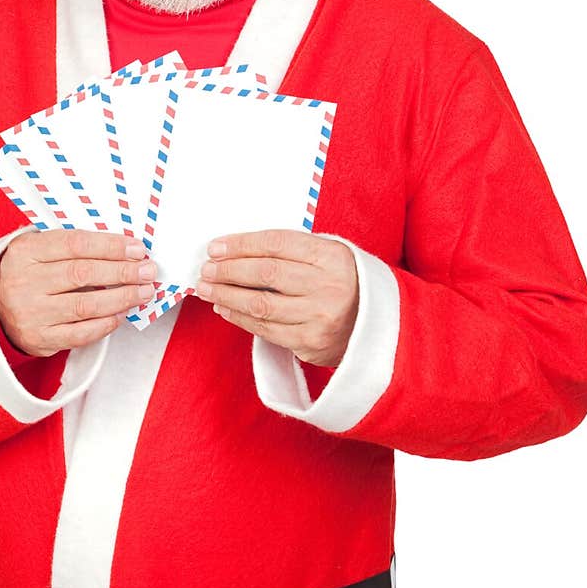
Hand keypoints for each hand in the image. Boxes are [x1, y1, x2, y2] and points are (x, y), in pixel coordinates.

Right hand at [0, 229, 156, 355]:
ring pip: (85, 305)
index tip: (137, 249)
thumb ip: (75, 247)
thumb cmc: (29, 274)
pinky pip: (80, 333)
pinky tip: (122, 314)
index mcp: (25, 251)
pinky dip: (106, 324)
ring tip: (143, 292)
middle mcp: (24, 281)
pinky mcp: (39, 339)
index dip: (111, 246)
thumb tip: (126, 250)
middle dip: (122, 271)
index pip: (75, 244)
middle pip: (83, 274)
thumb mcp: (40, 250)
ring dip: (121, 298)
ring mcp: (30, 313)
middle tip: (148, 271)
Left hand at [196, 229, 358, 368]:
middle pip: (266, 273)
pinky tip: (225, 308)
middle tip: (207, 268)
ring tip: (207, 288)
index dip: (242, 244)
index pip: (277, 244)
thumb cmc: (343, 283)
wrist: (379, 326)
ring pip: (260, 304)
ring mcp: (319, 317)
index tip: (216, 247)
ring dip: (226, 295)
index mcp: (332, 256)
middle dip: (229, 270)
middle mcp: (328, 286)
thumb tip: (237, 250)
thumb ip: (292, 251)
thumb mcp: (329, 256)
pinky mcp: (310, 343)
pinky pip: (266, 330)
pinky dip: (240, 318)